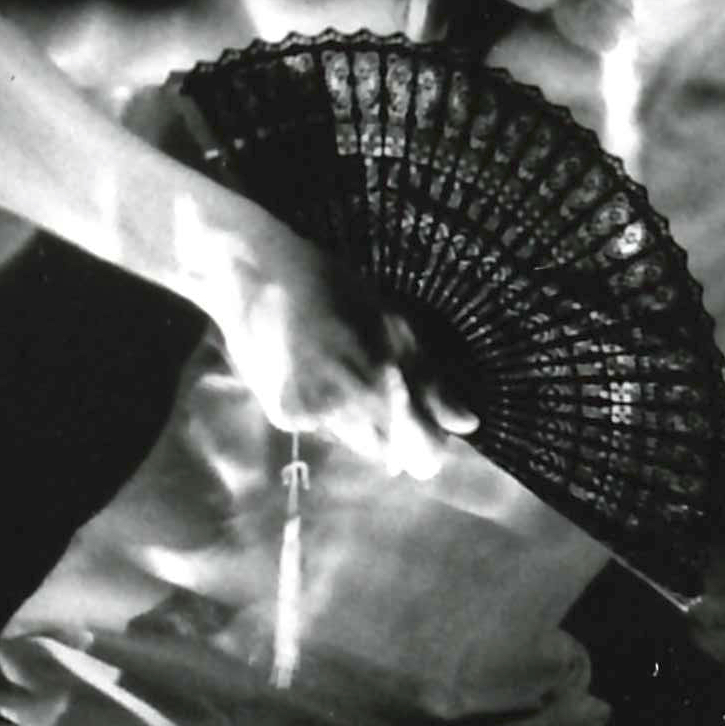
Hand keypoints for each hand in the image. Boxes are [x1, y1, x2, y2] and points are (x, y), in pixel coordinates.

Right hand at [215, 215, 480, 475]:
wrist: (257, 274)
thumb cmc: (333, 287)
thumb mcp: (392, 323)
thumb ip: (430, 380)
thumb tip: (468, 426)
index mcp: (381, 381)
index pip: (421, 448)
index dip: (429, 443)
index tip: (432, 433)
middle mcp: (345, 407)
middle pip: (387, 450)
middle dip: (394, 431)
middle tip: (381, 389)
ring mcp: (311, 415)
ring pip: (354, 440)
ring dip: (359, 420)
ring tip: (341, 368)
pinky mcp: (283, 416)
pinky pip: (321, 428)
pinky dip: (325, 410)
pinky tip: (313, 372)